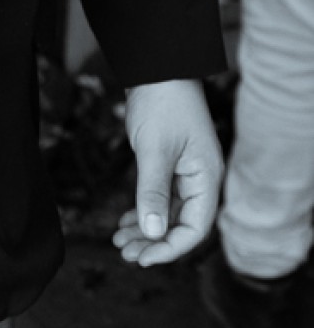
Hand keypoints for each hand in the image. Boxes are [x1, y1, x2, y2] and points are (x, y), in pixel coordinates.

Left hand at [112, 79, 222, 266]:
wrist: (157, 68)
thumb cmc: (161, 104)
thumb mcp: (154, 150)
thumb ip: (153, 192)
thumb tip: (153, 233)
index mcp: (207, 178)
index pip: (194, 229)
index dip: (169, 248)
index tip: (143, 258)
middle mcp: (201, 179)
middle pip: (181, 224)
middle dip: (153, 242)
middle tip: (125, 253)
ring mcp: (187, 172)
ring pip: (169, 213)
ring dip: (146, 229)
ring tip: (120, 241)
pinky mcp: (172, 164)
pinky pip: (162, 197)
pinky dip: (145, 210)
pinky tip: (127, 221)